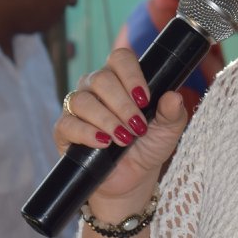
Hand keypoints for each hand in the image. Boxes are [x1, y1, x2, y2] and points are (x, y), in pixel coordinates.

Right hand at [54, 48, 188, 201]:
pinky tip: (104, 143)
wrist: (132, 179)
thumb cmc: (149, 147)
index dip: (132, 75)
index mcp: (121, 79)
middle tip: (138, 127)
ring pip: (83, 100)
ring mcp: (78, 108)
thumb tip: (173, 97)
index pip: (120, 58)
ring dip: (107, 120)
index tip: (145, 99)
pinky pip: (68, 124)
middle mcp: (96, 88)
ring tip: (124, 139)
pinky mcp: (65, 130)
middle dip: (123, 105)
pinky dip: (87, 133)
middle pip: (101, 79)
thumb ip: (173, 113)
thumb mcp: (168, 131)